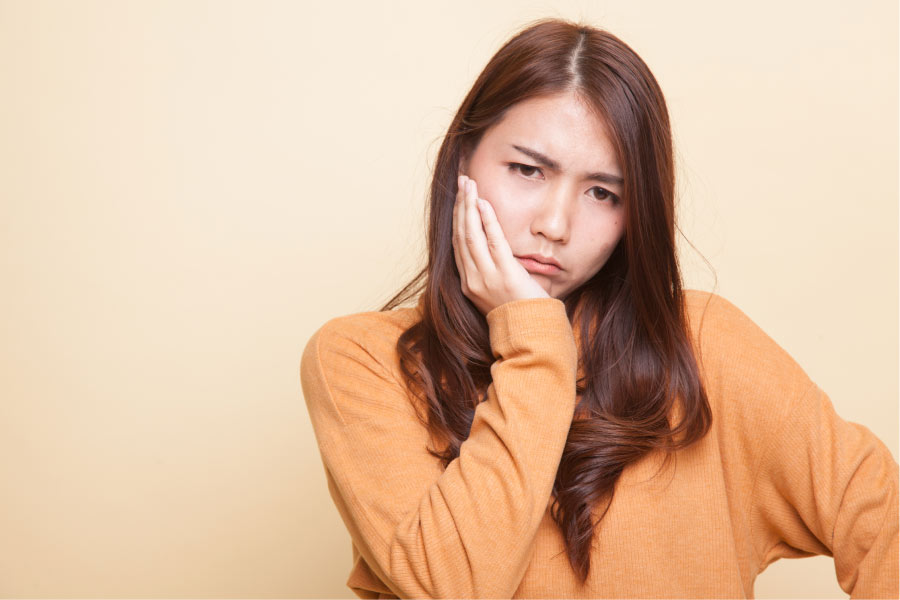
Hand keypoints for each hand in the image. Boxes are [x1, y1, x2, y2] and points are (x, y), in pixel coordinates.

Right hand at [452, 175, 549, 315]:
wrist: (531, 333)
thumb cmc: (518, 312)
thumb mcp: (496, 291)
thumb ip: (490, 270)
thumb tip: (491, 247)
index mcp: (468, 282)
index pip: (457, 243)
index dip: (457, 217)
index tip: (460, 197)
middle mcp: (472, 278)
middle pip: (460, 234)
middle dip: (460, 205)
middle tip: (462, 181)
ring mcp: (487, 277)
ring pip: (471, 235)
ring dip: (469, 207)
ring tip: (469, 185)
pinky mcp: (505, 274)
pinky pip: (493, 243)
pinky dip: (486, 222)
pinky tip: (484, 204)